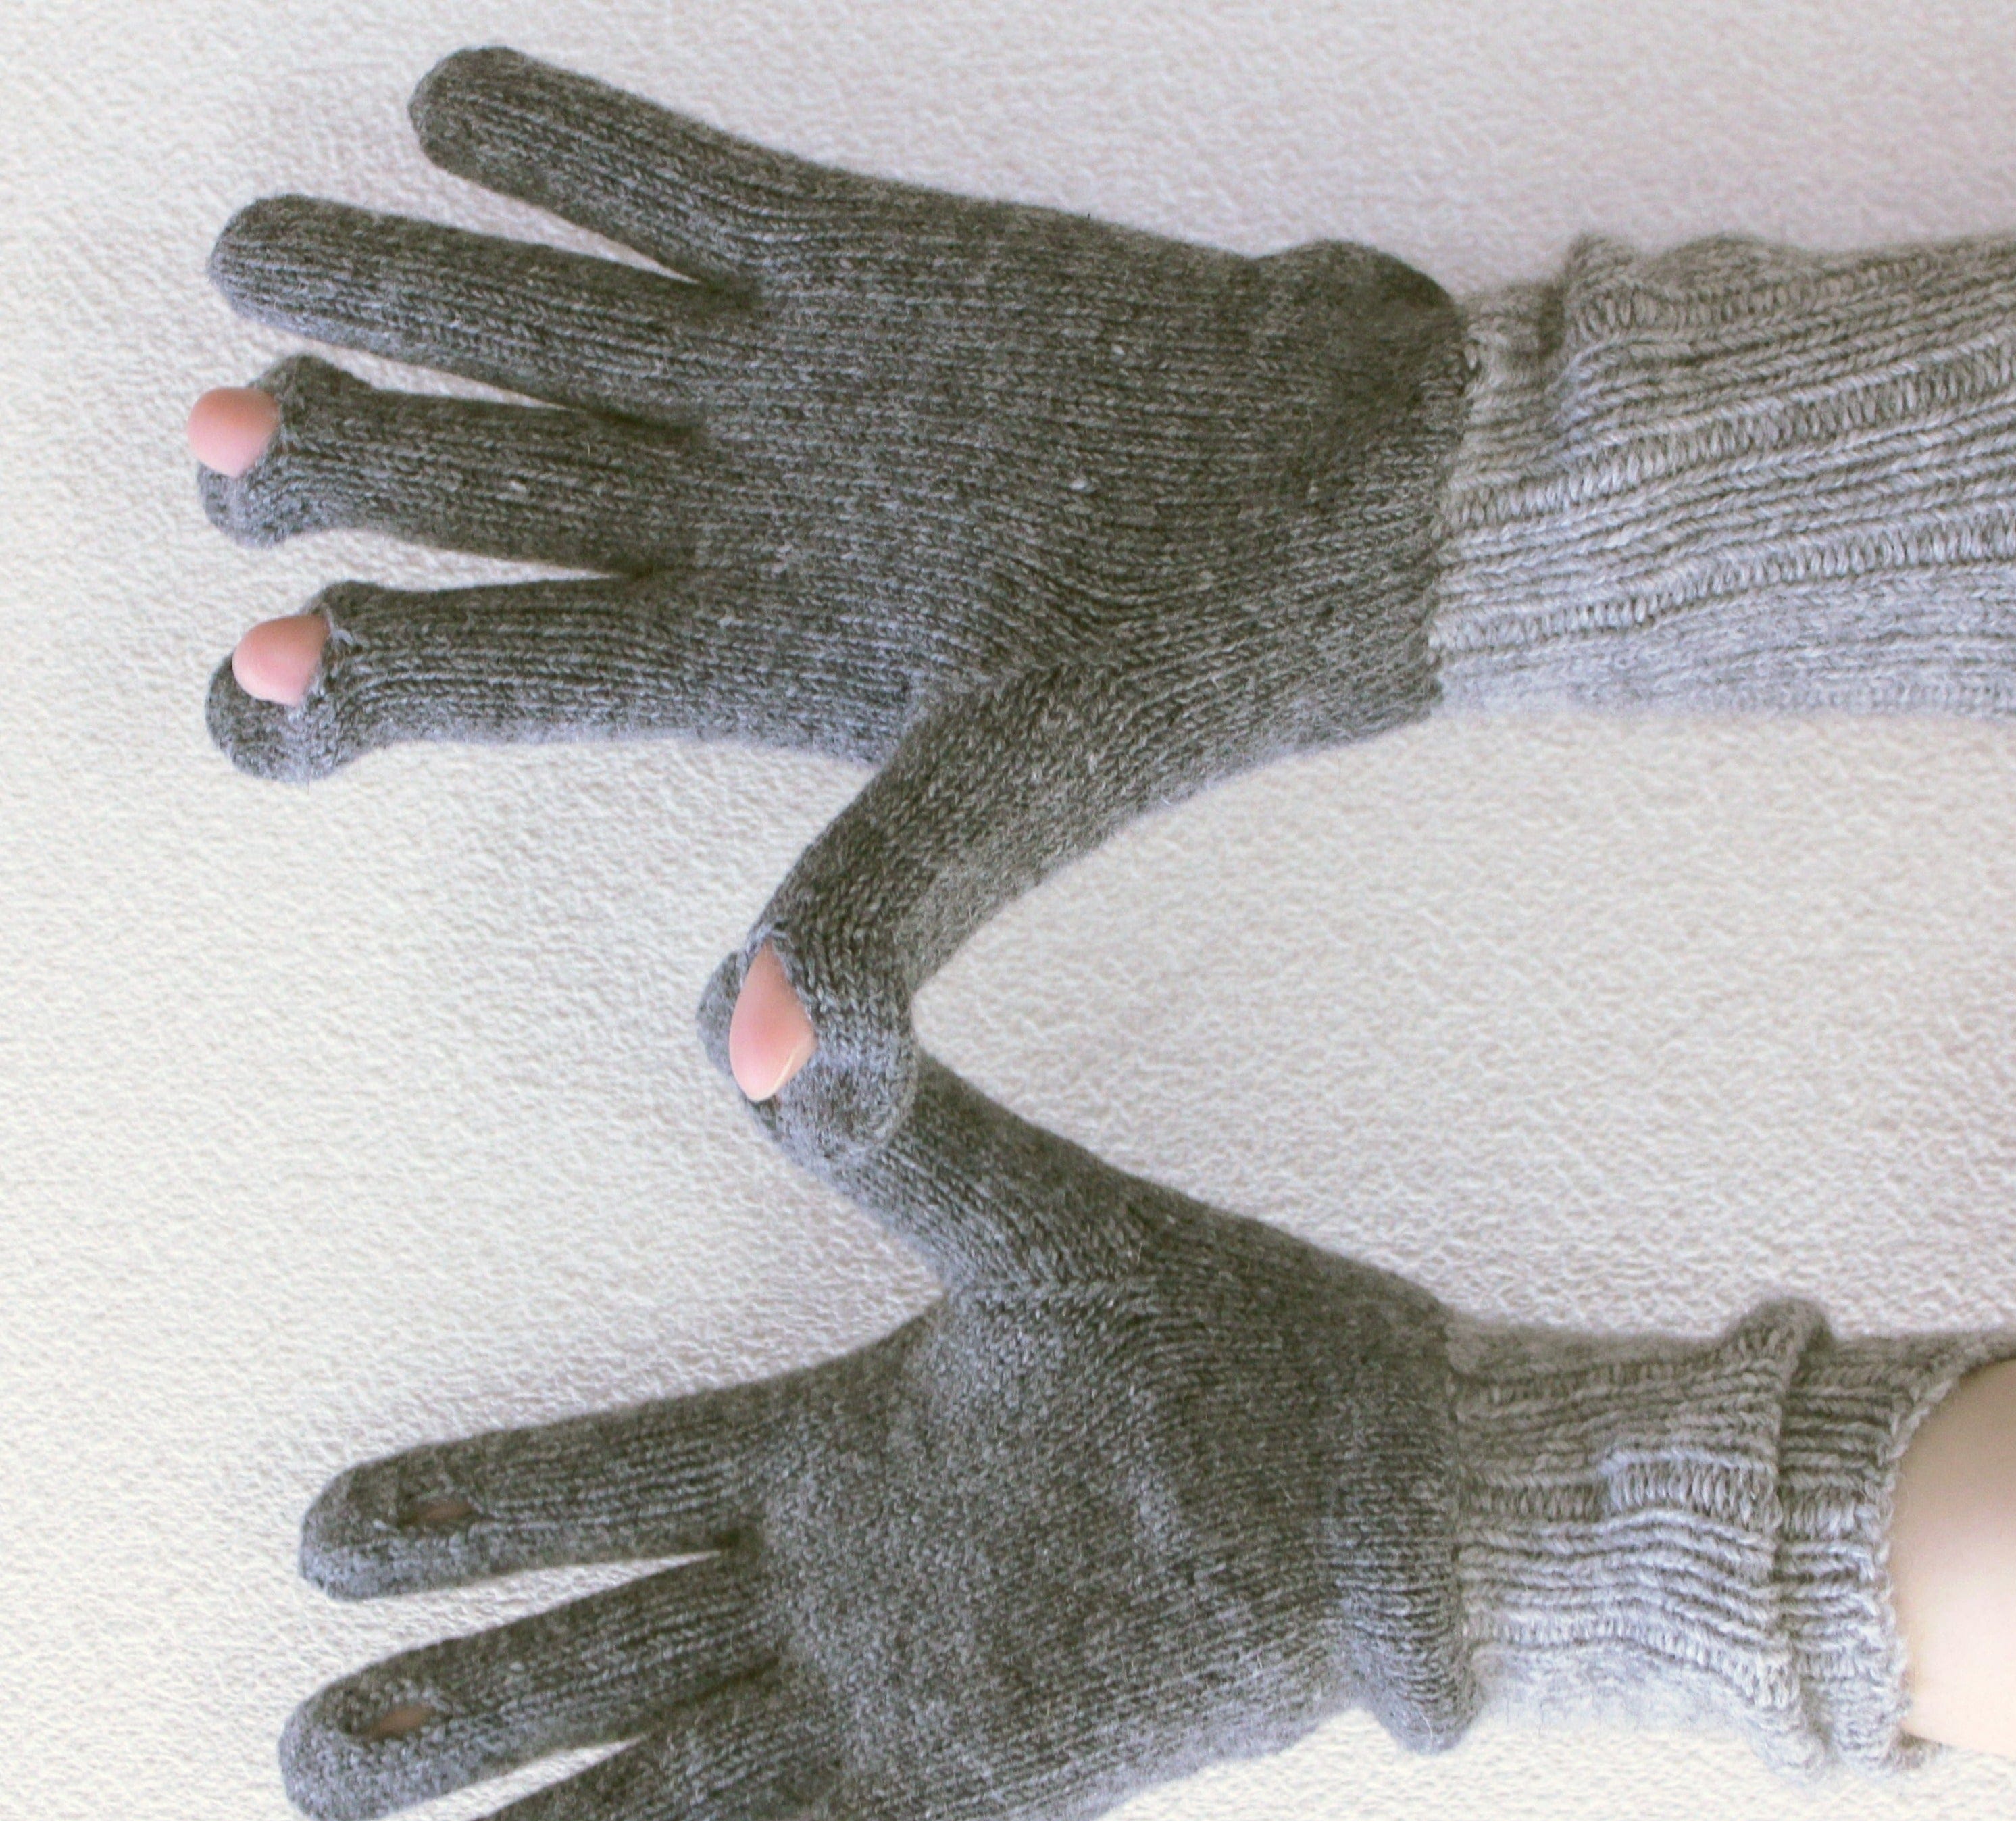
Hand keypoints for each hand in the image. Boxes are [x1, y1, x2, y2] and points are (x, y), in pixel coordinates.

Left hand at [192, 48, 1464, 1112]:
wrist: (1348, 499)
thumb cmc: (1198, 663)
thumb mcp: (1017, 796)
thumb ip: (874, 909)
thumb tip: (754, 1069)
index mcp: (753, 660)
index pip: (520, 662)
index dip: (378, 669)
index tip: (259, 673)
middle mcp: (742, 521)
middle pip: (492, 486)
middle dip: (346, 467)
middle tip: (227, 449)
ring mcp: (788, 383)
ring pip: (543, 322)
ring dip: (396, 290)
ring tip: (259, 258)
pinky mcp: (861, 252)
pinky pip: (670, 184)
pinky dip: (557, 142)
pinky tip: (449, 116)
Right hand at [283, 1053, 1471, 1820]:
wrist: (1396, 1480)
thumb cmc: (1244, 1334)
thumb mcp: (1045, 1222)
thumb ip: (904, 1138)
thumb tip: (763, 1004)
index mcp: (841, 1436)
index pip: (613, 1477)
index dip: (469, 1510)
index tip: (322, 1536)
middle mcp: (843, 1581)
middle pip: (603, 1658)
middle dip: (457, 1706)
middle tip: (311, 1753)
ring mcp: (905, 1696)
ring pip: (677, 1797)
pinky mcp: (992, 1794)